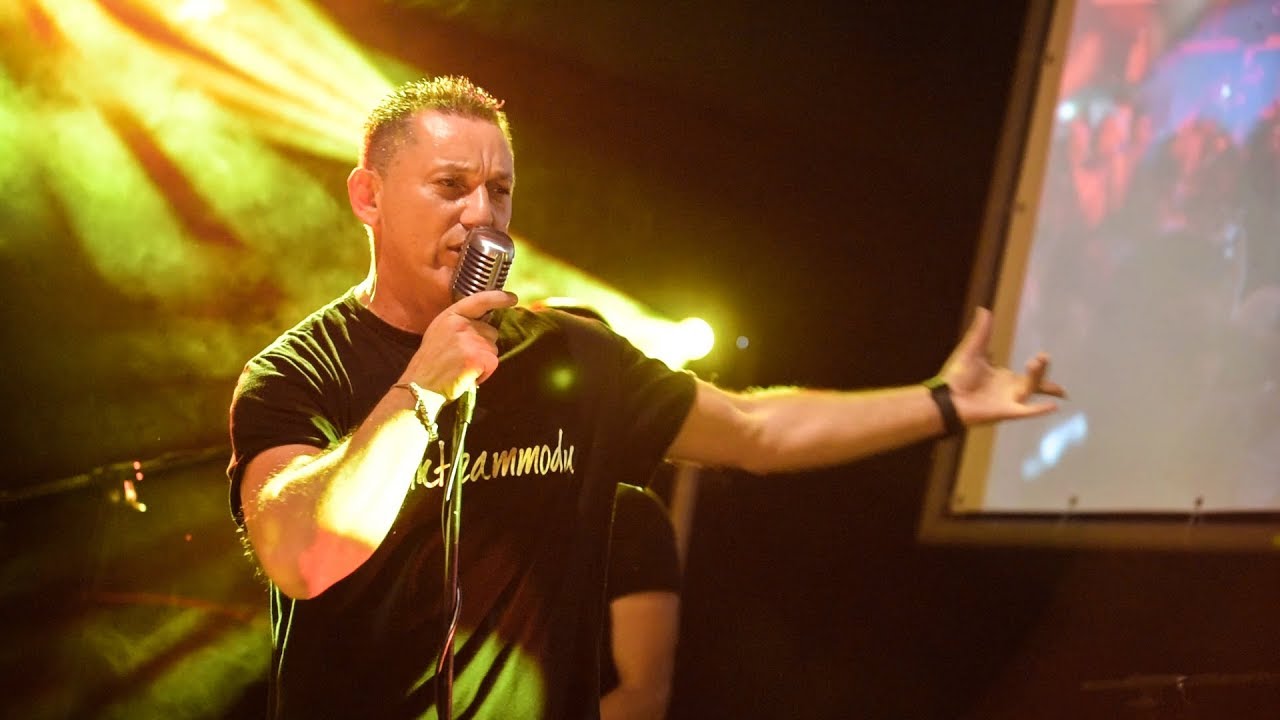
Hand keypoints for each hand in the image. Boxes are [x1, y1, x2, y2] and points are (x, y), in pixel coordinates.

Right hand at [402, 290, 517, 399]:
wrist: (421, 384)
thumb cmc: (430, 361)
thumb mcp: (439, 331)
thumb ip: (459, 323)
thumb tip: (483, 322)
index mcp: (451, 315)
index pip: (480, 300)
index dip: (498, 298)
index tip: (512, 298)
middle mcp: (461, 324)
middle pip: (492, 332)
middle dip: (484, 345)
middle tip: (463, 357)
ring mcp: (470, 340)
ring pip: (493, 348)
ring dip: (484, 360)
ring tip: (463, 367)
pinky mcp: (477, 357)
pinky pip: (493, 363)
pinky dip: (484, 372)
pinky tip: (467, 375)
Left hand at [939, 307, 1066, 426]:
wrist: (946, 397)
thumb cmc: (958, 377)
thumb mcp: (973, 351)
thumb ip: (981, 332)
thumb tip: (984, 309)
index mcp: (1005, 378)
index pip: (1030, 375)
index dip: (1041, 368)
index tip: (1046, 356)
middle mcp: (1010, 390)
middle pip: (1034, 382)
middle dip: (1042, 371)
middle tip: (1044, 356)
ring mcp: (1009, 401)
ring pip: (1029, 390)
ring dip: (1036, 378)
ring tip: (1035, 361)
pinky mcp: (1005, 412)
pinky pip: (1025, 412)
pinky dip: (1039, 410)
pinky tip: (1053, 406)